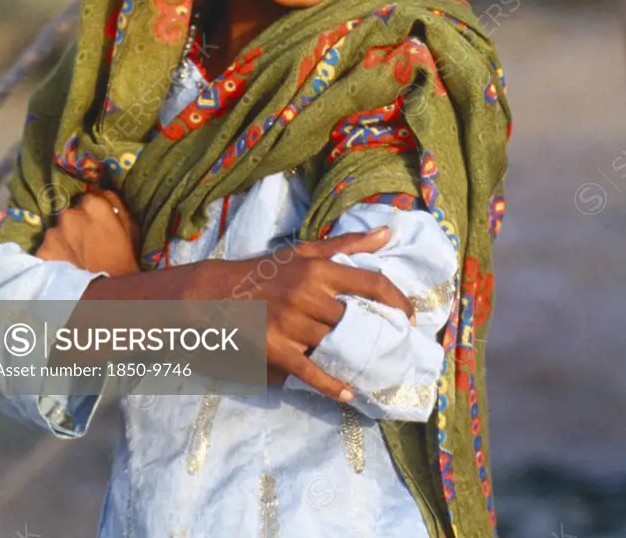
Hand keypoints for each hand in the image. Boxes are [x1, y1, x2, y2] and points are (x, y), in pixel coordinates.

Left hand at [35, 188, 140, 276]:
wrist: (105, 291)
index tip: (98, 220)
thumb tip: (102, 191)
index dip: (94, 209)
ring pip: (58, 229)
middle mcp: (69, 214)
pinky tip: (66, 263)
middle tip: (88, 239)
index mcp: (93, 205)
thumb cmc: (125, 257)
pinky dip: (56, 253)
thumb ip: (115, 202)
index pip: (89, 196)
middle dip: (78, 222)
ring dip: (66, 237)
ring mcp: (53, 233)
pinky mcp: (42, 251)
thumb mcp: (130, 225)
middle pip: (71, 212)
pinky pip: (48, 247)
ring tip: (76, 254)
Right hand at [194, 226, 414, 399]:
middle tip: (394, 345)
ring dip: (353, 357)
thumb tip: (386, 233)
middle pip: (354, 319)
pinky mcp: (275, 349)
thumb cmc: (265, 271)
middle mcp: (307, 293)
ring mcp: (291, 323)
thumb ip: (347, 244)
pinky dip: (331, 385)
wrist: (215, 294)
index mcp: (317, 268)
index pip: (370, 282)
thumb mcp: (303, 252)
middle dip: (375, 333)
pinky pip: (310, 371)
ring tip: (373, 366)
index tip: (410, 316)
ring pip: (334, 345)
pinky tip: (348, 393)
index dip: (397, 300)